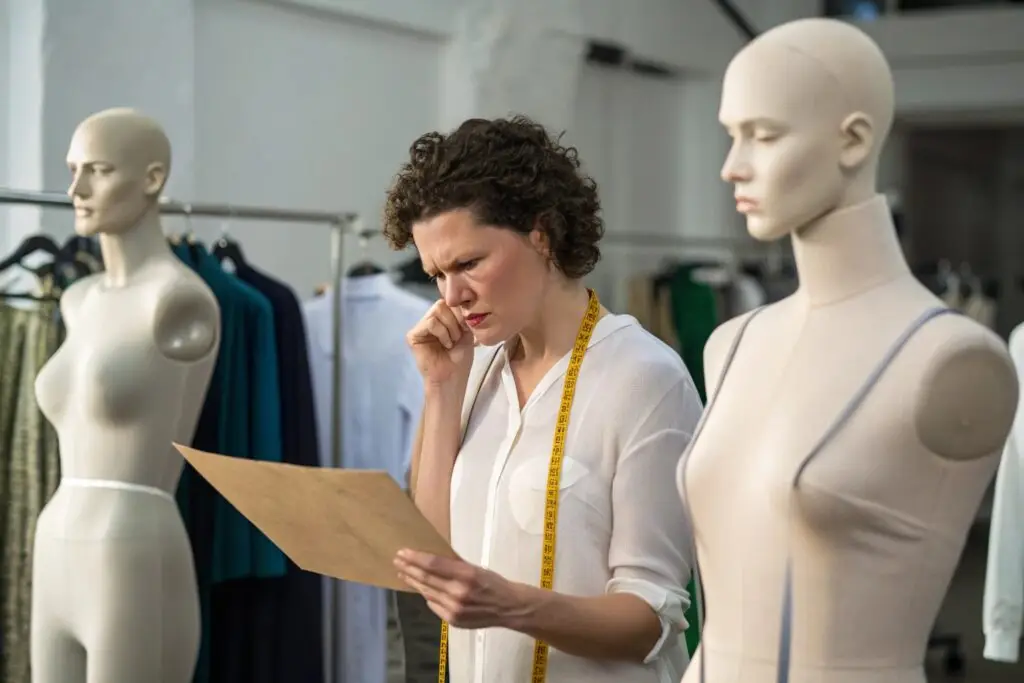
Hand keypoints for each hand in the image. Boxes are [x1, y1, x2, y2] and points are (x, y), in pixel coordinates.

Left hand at [394, 549, 528, 629]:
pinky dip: (427, 595)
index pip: (434, 564)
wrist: (508, 608)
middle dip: (409, 568)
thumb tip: (432, 556)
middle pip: (426, 579)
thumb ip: (455, 565)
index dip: (416, 558)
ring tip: (403, 573)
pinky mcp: (453, 620)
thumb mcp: (476, 568)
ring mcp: (454, 609)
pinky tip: (421, 589)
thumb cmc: (493, 583)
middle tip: (397, 560)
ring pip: (427, 592)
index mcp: (466, 575)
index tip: (403, 552)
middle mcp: (459, 593)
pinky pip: (434, 605)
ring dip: (414, 582)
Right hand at [406, 300, 474, 385]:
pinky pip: (430, 322)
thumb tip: (459, 300)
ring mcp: (420, 327)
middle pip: (442, 304)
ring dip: (450, 328)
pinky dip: (442, 333)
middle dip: (455, 320)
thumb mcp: (466, 331)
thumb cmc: (460, 358)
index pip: (449, 301)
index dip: (460, 312)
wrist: (453, 377)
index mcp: (441, 318)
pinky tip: (445, 345)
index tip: (467, 328)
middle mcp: (429, 320)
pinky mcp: (413, 335)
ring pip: (437, 311)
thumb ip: (461, 314)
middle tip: (458, 337)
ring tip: (451, 343)